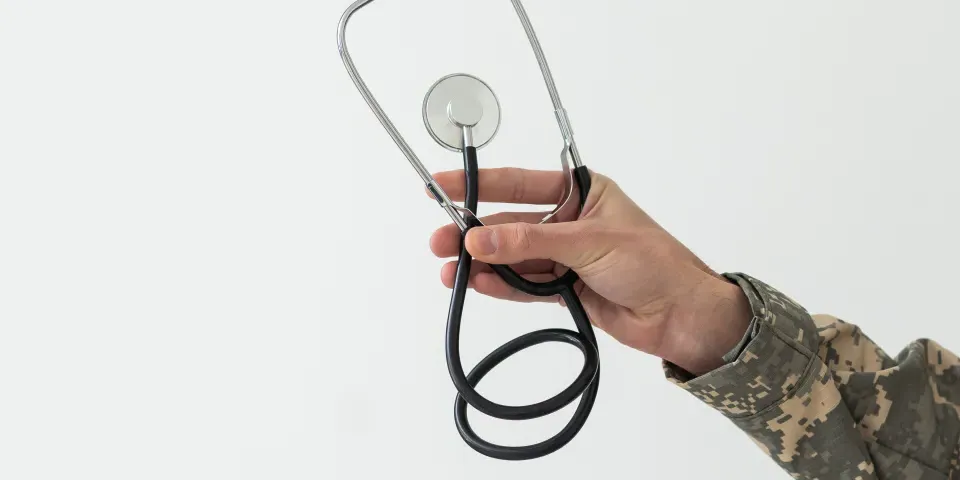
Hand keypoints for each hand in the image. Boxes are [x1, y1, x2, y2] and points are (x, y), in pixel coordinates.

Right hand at [428, 168, 751, 374]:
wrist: (681, 316)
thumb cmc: (654, 264)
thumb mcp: (589, 242)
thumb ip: (531, 241)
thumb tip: (481, 240)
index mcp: (582, 192)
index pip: (521, 184)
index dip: (481, 185)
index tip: (443, 185)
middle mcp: (570, 221)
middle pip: (511, 222)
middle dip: (475, 233)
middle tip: (441, 241)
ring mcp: (565, 256)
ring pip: (513, 256)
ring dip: (483, 263)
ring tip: (451, 271)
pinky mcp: (563, 288)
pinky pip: (523, 283)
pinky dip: (500, 284)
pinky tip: (476, 283)